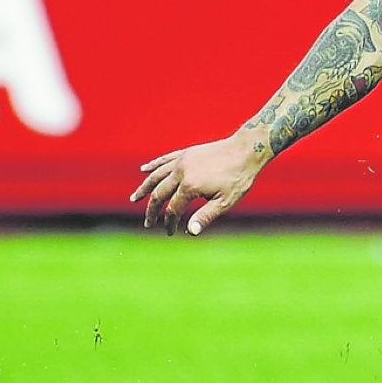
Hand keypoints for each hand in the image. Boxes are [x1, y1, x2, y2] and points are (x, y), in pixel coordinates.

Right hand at [129, 134, 267, 235]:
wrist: (247, 150)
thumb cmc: (238, 178)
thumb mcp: (225, 201)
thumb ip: (206, 216)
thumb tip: (190, 232)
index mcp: (190, 186)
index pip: (173, 209)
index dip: (170, 222)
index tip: (170, 232)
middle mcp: (181, 172)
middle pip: (159, 193)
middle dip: (152, 210)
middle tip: (148, 223)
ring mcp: (182, 160)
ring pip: (156, 175)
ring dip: (144, 188)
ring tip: (134, 198)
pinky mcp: (186, 153)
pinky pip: (164, 160)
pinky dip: (153, 166)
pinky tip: (144, 170)